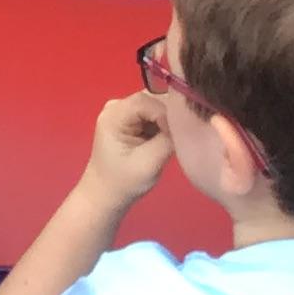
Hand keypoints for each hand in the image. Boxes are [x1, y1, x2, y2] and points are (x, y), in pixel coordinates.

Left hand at [83, 92, 172, 206]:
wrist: (107, 194)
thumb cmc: (124, 182)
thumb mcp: (149, 163)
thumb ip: (167, 140)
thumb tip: (186, 123)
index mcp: (113, 115)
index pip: (146, 101)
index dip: (166, 114)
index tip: (177, 135)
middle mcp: (117, 106)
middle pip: (152, 100)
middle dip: (169, 116)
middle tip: (181, 136)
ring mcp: (123, 111)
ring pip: (155, 106)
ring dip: (168, 121)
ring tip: (175, 139)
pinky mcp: (131, 119)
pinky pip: (154, 114)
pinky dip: (164, 125)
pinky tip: (168, 139)